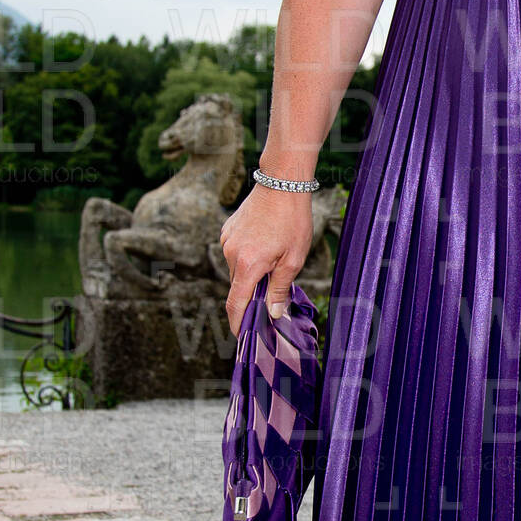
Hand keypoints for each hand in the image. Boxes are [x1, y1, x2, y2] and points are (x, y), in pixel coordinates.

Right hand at [220, 186, 313, 328]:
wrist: (282, 183)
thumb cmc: (292, 220)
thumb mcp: (293, 260)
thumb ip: (279, 289)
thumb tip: (272, 313)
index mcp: (247, 265)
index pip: (235, 304)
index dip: (237, 323)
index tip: (241, 336)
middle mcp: (231, 254)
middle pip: (237, 287)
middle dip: (251, 296)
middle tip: (271, 298)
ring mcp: (227, 241)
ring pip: (237, 269)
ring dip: (251, 274)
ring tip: (275, 261)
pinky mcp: (228, 230)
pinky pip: (235, 253)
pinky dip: (248, 257)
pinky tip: (266, 246)